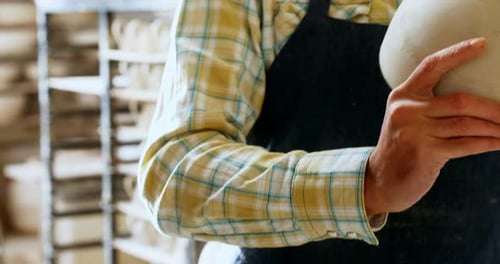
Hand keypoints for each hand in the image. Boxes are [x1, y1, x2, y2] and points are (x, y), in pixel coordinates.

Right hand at [365, 37, 499, 215]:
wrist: (382, 180)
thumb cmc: (404, 147)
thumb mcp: (407, 120)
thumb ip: (429, 107)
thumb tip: (476, 101)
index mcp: (402, 95)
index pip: (430, 66)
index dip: (457, 53)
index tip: (483, 44)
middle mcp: (406, 110)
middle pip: (460, 101)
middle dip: (493, 108)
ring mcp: (413, 132)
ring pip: (467, 125)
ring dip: (496, 128)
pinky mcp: (424, 152)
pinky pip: (466, 144)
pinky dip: (488, 143)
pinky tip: (499, 142)